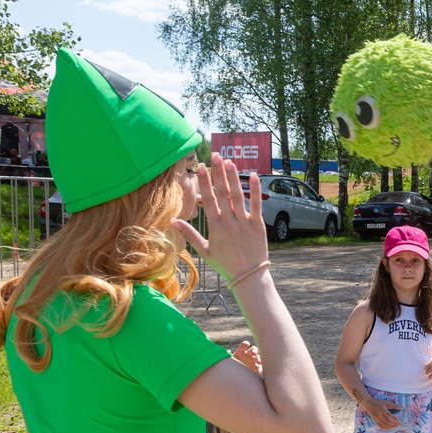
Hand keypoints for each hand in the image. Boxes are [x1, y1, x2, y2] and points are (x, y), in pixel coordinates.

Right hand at [173, 155, 270, 282]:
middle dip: (218, 173)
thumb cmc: (225, 265)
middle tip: (215, 156)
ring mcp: (244, 223)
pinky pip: (256, 205)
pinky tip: (253, 175)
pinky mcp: (258, 225)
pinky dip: (254, 190)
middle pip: (222, 193)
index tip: (200, 167)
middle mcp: (229, 222)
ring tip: (229, 161)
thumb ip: (189, 234)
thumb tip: (173, 220)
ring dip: (233, 177)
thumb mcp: (204, 251)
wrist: (248, 277)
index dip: (204, 182)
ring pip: (237, 196)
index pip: (208, 199)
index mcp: (215, 227)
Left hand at [231, 340, 261, 374]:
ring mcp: (253, 360)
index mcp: (241, 351)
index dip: (245, 344)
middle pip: (253, 349)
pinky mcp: (256, 367)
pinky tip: (259, 371)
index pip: (244, 345)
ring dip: (258, 359)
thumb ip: (229, 356)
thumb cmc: (232, 367)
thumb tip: (229, 351)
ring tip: (257, 363)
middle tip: (254, 354)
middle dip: (254, 351)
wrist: (236, 375)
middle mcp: (248, 354)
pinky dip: (260, 368)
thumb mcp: (230, 362)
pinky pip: (260, 366)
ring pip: (258, 357)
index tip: (247, 344)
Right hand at [361, 395, 402, 429]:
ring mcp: (377, 419)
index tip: (398, 420)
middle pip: (387, 421)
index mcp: (382, 410)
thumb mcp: (386, 402)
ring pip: (384, 425)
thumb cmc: (378, 403)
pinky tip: (390, 428)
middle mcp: (380, 415)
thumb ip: (393, 405)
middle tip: (399, 424)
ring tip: (396, 426)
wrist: (368, 404)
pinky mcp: (376, 421)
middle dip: (394, 424)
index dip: (394, 418)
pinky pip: (381, 427)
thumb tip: (400, 408)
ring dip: (391, 427)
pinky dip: (386, 428)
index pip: (388, 415)